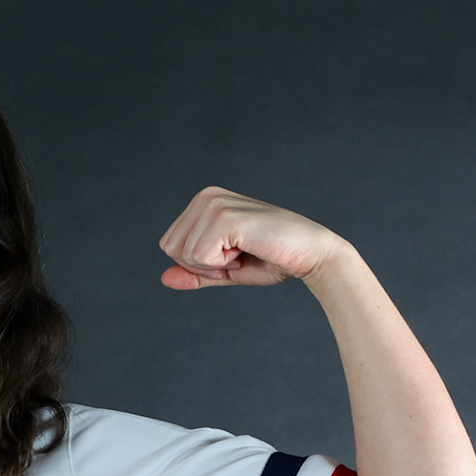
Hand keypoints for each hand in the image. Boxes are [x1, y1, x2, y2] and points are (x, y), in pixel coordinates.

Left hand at [158, 186, 344, 289]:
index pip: (169, 245)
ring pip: (183, 254)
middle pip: (170, 248)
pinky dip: (222, 265)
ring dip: (215, 265)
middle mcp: (206, 196)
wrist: (311, 255)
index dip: (197, 263)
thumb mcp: (225, 270)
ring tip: (245, 250)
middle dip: (202, 265)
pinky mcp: (225, 217)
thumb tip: (164, 278)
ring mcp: (214, 203)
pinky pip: (199, 256)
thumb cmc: (272, 259)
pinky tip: (248, 249)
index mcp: (203, 201)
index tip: (231, 254)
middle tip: (238, 255)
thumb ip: (195, 273)